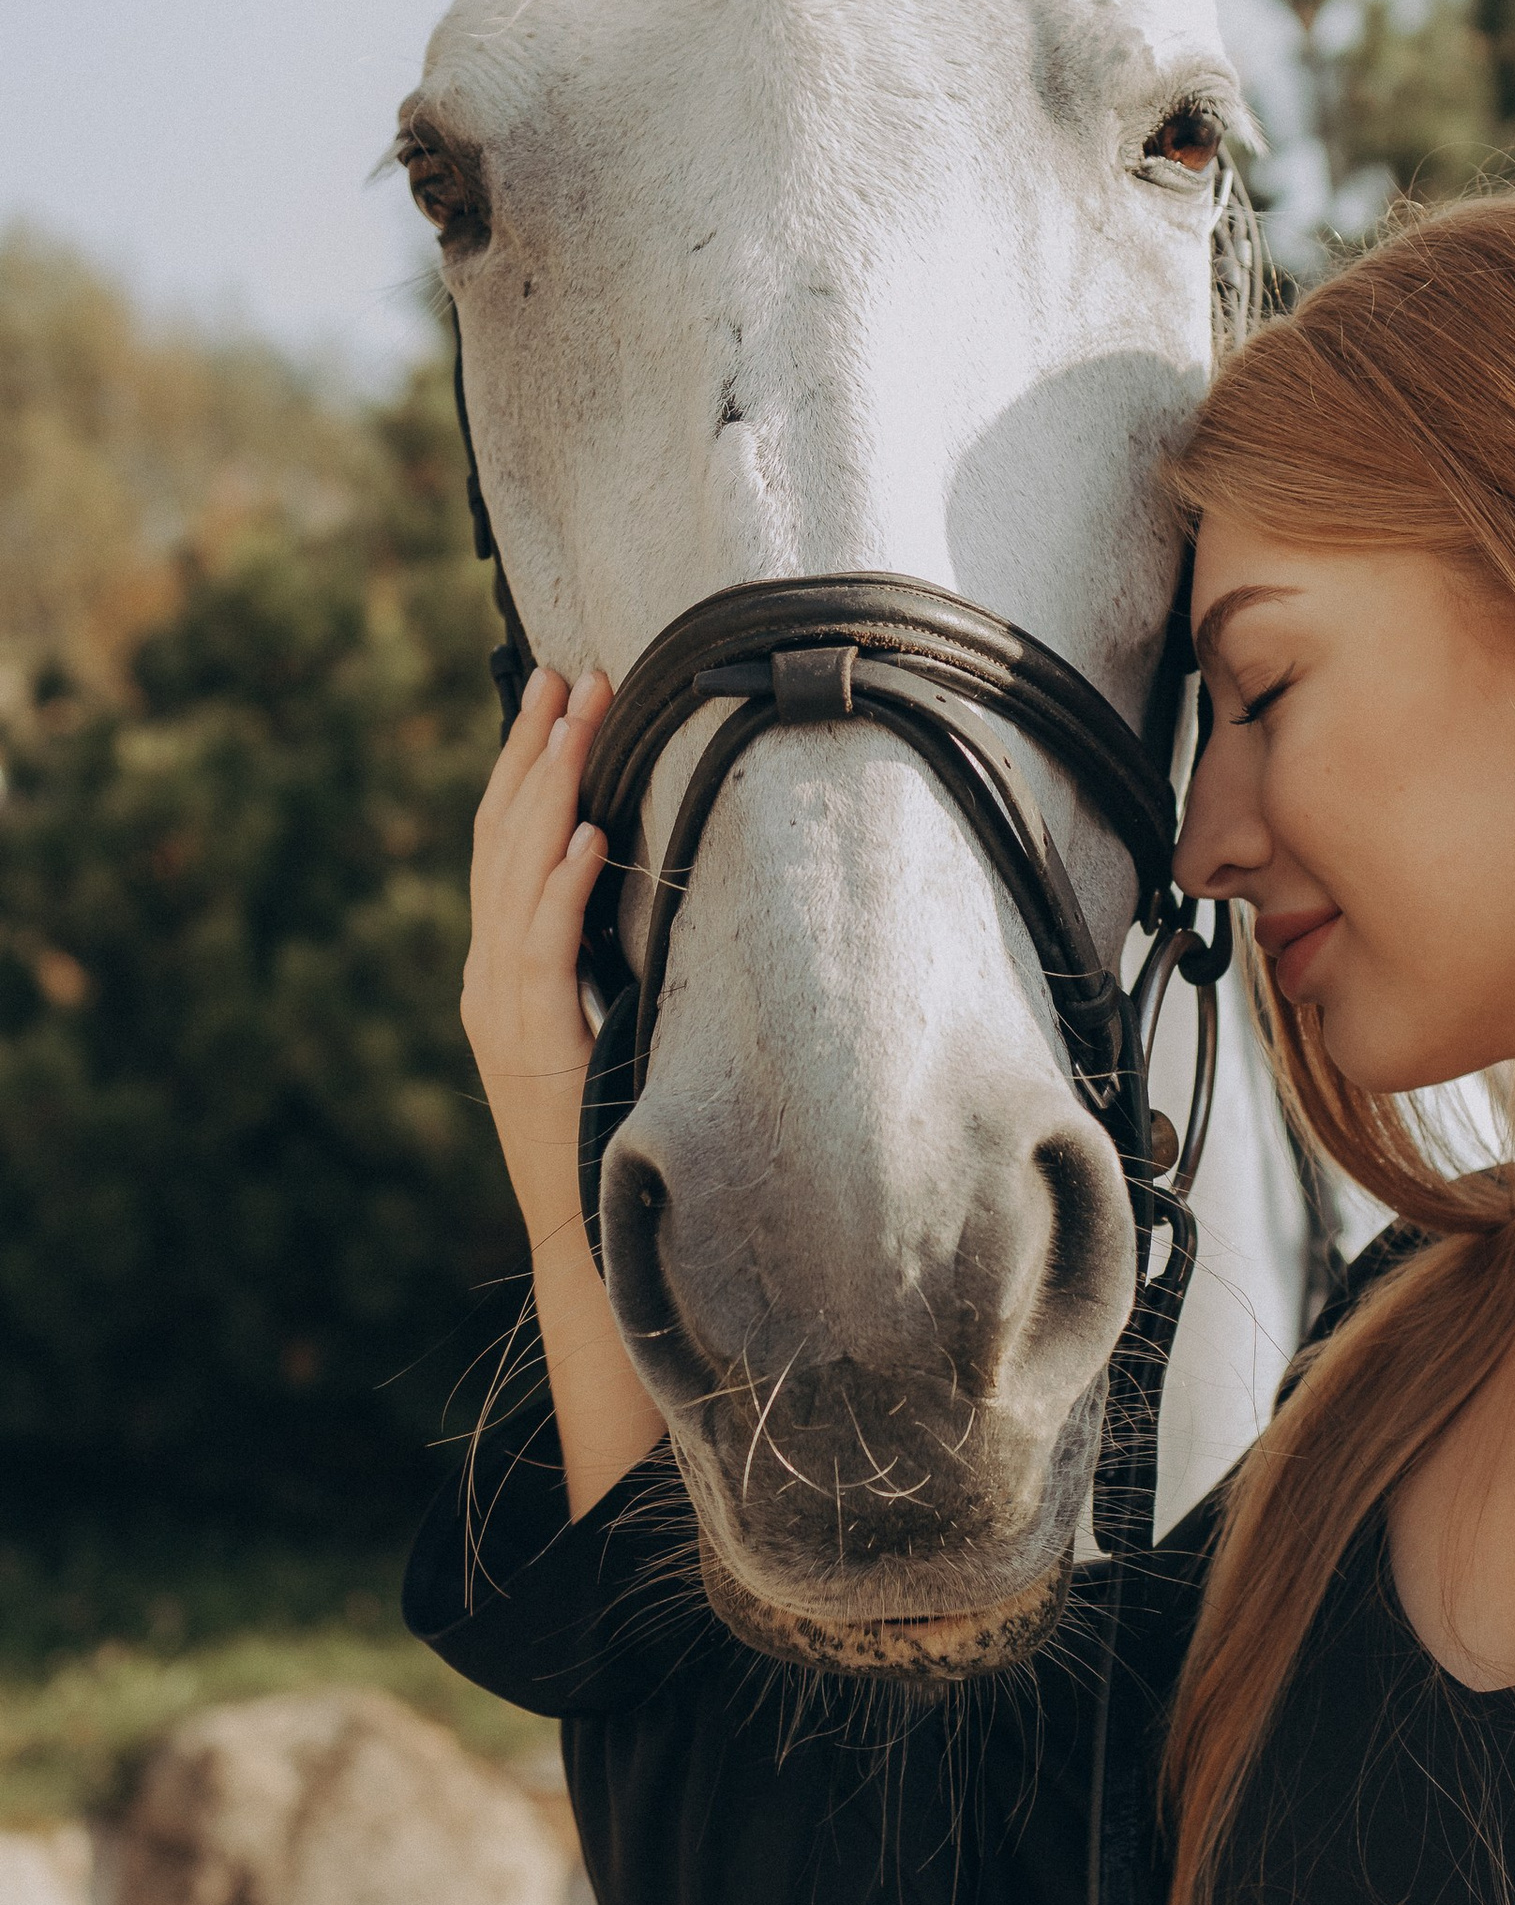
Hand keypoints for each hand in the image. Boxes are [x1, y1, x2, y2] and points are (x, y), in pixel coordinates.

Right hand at [460, 664, 614, 1253]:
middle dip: (533, 752)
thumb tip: (639, 877)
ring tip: (577, 724)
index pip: (503, 844)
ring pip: (513, 877)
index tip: (557, 697)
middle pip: (500, 840)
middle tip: (568, 676)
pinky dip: (561, 888)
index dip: (525, 766)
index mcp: (498, 967)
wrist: (580, 1228)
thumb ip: (595, 957)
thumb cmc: (605, 1129)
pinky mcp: (529, 1040)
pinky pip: (541, 949)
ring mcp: (498, 1007)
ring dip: (548, 794)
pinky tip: (589, 837)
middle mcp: (486, 976)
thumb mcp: (598, 1022)